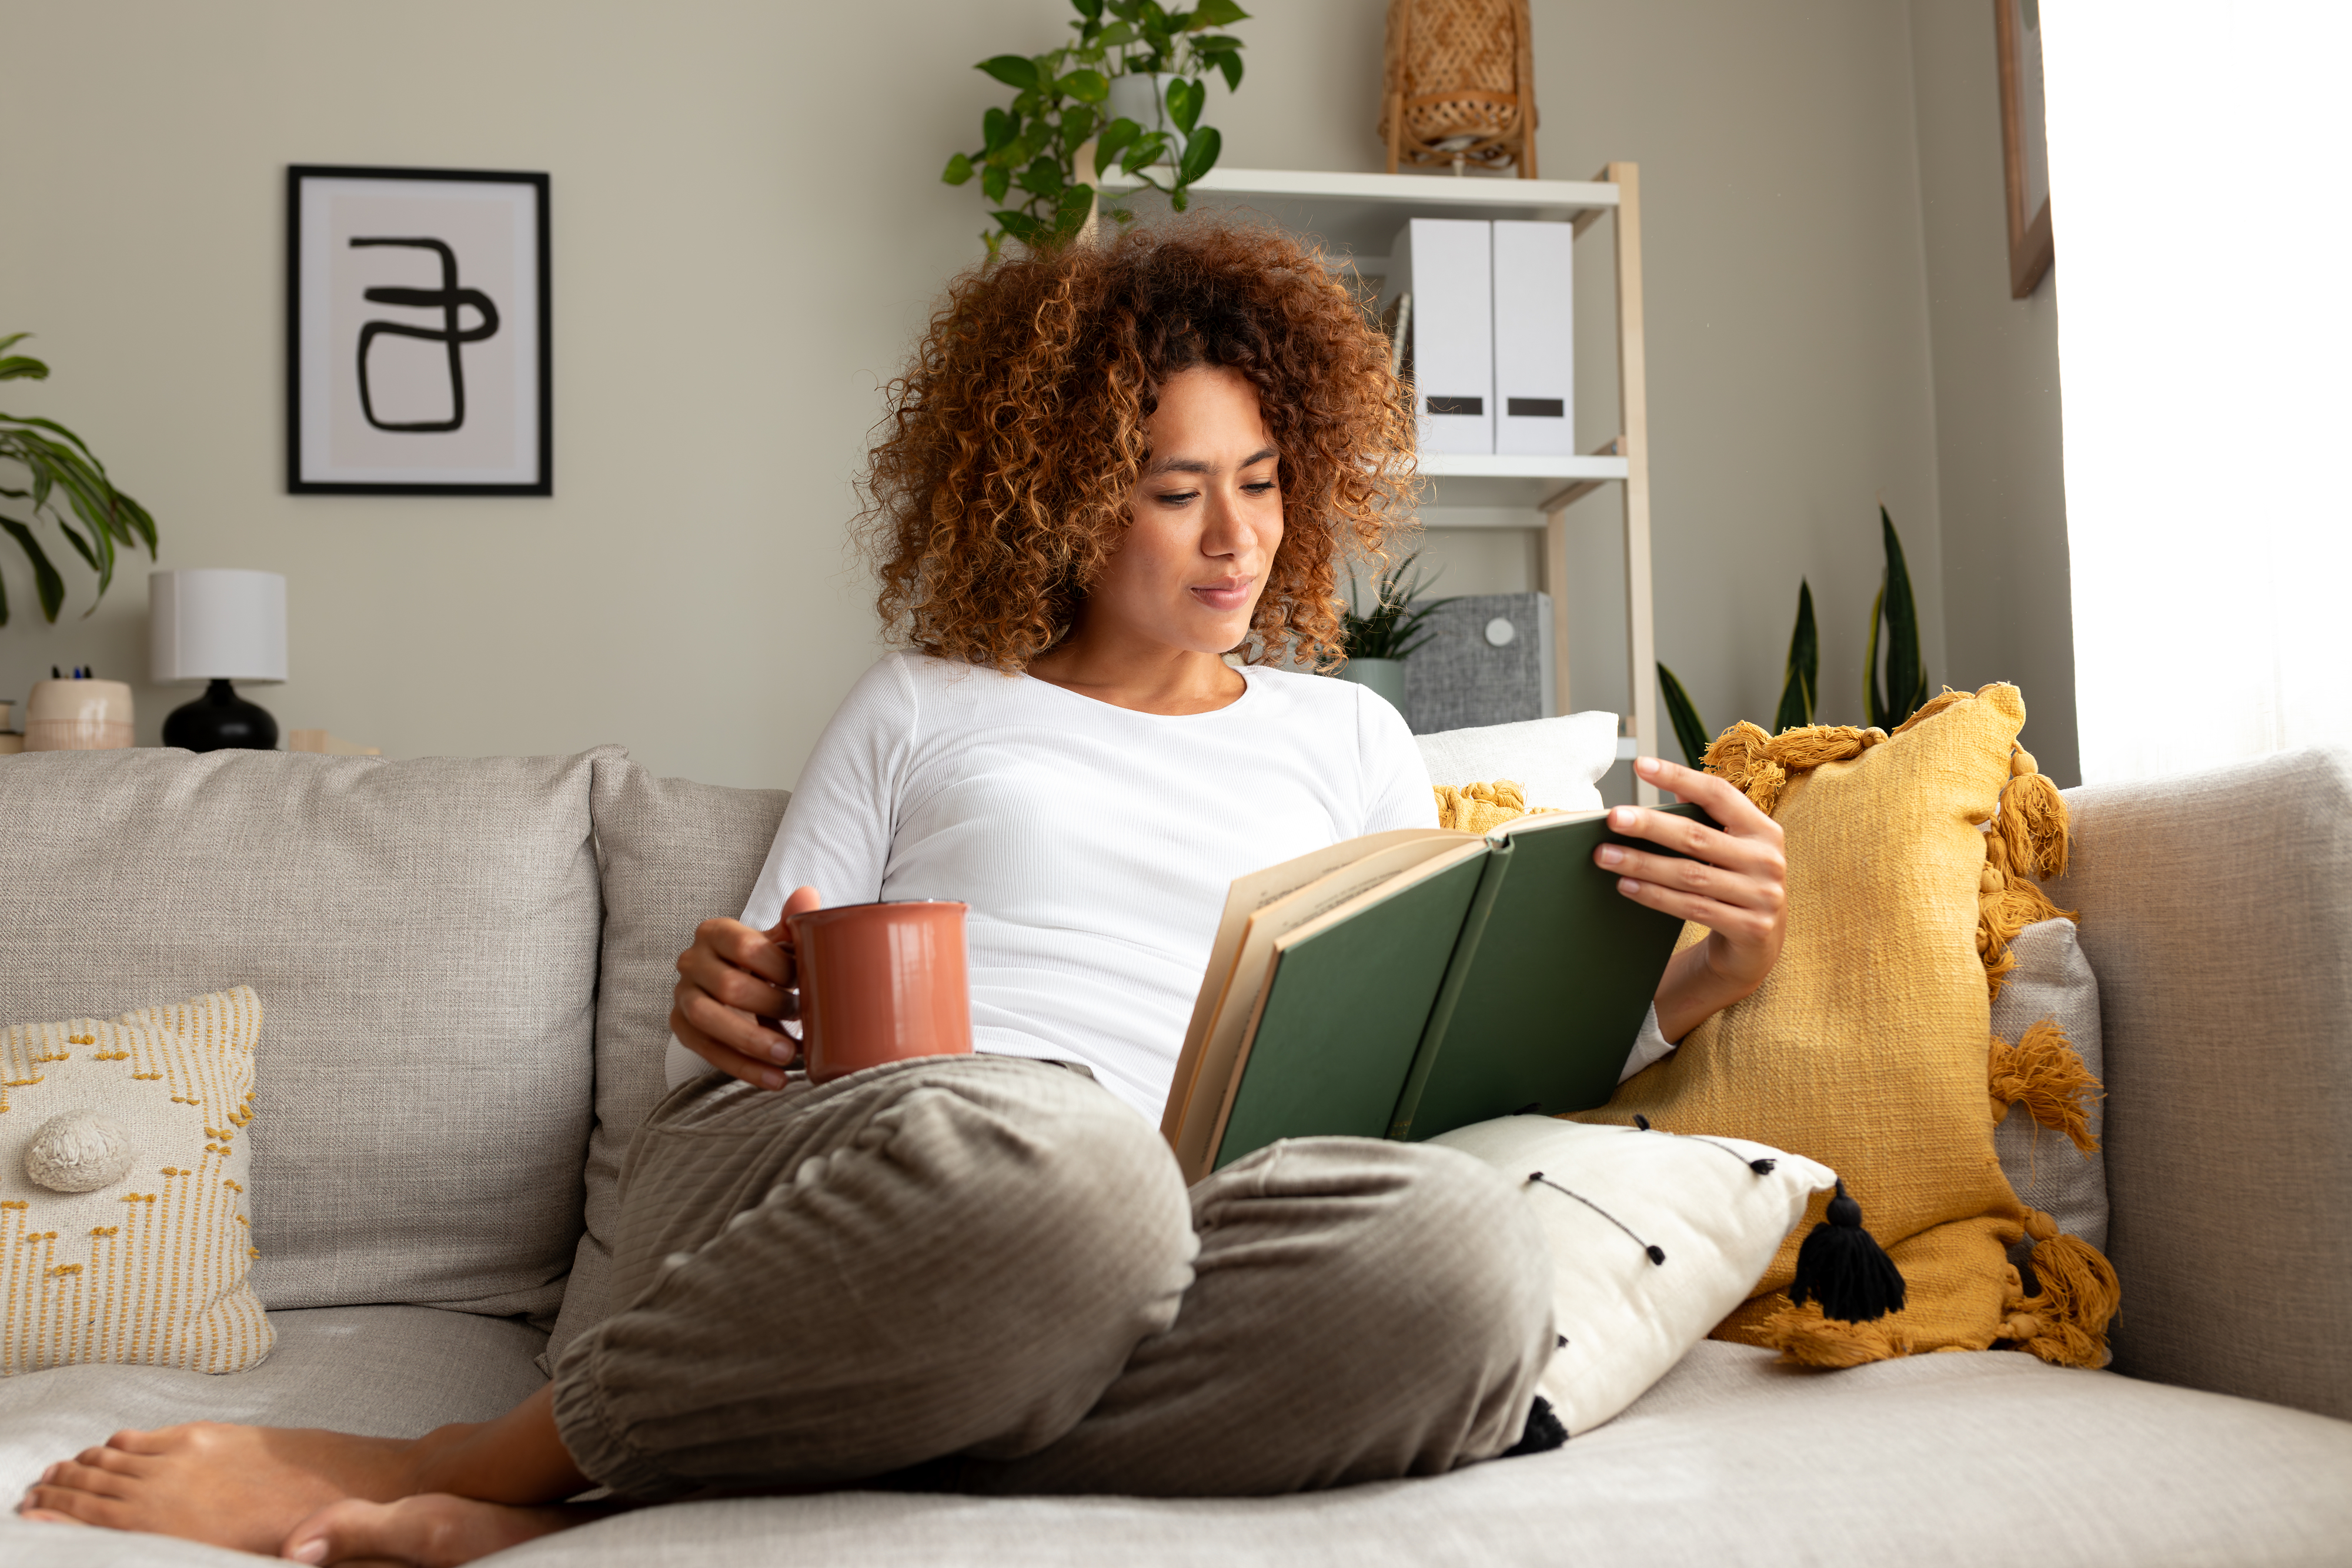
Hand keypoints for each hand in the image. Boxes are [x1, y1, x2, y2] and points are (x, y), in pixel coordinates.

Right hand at [671, 885, 822, 1089]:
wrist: (740, 985)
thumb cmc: (764, 962)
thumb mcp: (778, 942)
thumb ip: (792, 922)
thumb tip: (808, 896)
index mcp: (715, 932)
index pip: (744, 946)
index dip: (777, 967)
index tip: (802, 981)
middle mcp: (691, 961)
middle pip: (728, 987)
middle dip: (769, 1005)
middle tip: (800, 1015)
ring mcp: (682, 996)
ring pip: (709, 1021)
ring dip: (753, 1041)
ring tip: (789, 1054)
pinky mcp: (682, 1028)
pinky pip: (707, 1052)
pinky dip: (744, 1069)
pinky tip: (776, 1080)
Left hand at [1594, 756, 1787, 1042]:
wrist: (1758, 948)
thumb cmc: (1735, 886)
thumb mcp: (1732, 849)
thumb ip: (1710, 819)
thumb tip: (1675, 788)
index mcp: (1763, 830)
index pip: (1718, 794)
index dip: (1679, 777)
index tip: (1641, 764)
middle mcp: (1768, 860)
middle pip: (1697, 836)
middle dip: (1650, 826)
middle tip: (1613, 818)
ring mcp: (1762, 896)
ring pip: (1689, 875)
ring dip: (1642, 864)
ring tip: (1604, 856)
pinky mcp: (1750, 929)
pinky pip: (1691, 907)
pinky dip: (1655, 896)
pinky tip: (1626, 886)